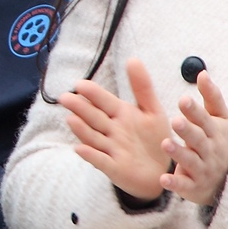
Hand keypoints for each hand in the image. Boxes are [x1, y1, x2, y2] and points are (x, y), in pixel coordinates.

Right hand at [57, 58, 172, 200]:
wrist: (161, 170)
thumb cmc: (154, 138)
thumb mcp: (152, 110)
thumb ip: (142, 87)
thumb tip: (132, 58)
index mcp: (120, 114)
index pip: (103, 101)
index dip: (92, 93)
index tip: (80, 84)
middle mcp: (111, 130)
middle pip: (93, 117)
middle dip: (80, 108)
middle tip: (66, 98)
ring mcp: (110, 149)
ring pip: (93, 137)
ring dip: (82, 129)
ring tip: (71, 119)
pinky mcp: (113, 168)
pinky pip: (100, 161)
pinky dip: (90, 156)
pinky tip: (80, 149)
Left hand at [162, 76, 227, 205]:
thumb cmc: (219, 141)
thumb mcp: (220, 119)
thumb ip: (211, 97)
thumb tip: (202, 72)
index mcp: (215, 132)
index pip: (205, 120)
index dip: (194, 111)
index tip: (183, 99)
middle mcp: (210, 151)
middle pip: (198, 140)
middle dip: (188, 130)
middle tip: (175, 120)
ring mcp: (203, 170)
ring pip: (191, 161)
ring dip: (179, 154)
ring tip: (165, 144)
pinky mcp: (194, 187)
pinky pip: (184, 186)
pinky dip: (175, 184)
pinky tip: (162, 180)